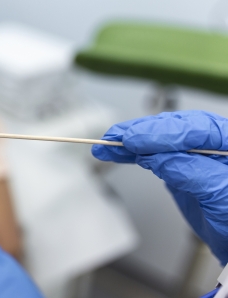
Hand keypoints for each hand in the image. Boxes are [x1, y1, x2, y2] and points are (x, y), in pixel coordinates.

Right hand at [92, 110, 227, 264]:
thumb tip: (157, 158)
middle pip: (174, 127)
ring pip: (160, 139)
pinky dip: (134, 154)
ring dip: (130, 142)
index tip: (134, 140)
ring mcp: (196, 154)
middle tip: (116, 138)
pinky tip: (117, 153)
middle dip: (142, 132)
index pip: (195, 128)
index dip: (162, 132)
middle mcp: (214, 143)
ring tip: (106, 145)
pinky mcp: (181, 167)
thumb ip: (191, 172)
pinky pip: (154, 154)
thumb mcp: (219, 194)